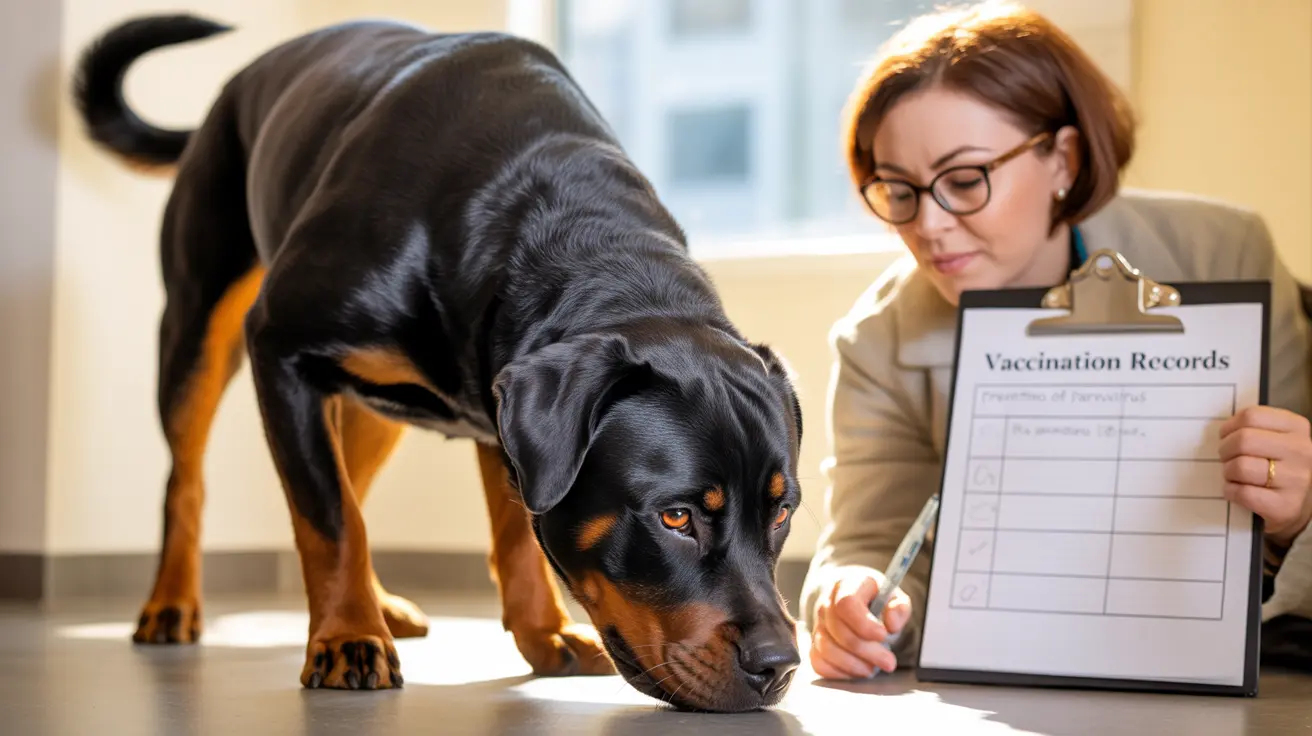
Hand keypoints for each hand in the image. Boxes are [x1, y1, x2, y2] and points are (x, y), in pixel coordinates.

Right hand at [808, 567, 910, 679]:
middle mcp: (826, 604)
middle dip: (867, 651)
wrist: (855, 602)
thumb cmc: (876, 600)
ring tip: (874, 668)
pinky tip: (857, 670)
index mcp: (846, 585)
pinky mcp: (814, 644)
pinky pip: (818, 663)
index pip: (846, 604)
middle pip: (839, 631)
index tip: (883, 635)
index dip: (864, 624)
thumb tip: (892, 623)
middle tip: (889, 662)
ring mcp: (818, 624)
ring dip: (854, 665)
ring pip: (827, 649)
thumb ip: (899, 607)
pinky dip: (839, 672)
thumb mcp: (894, 597)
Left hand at [1219, 405, 1311, 546]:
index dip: (1229, 427)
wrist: (1301, 502)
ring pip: (1240, 467)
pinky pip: (1242, 493)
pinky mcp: (1285, 505)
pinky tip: (1236, 490)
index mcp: (1297, 427)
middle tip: (1226, 457)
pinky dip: (1230, 491)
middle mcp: (1301, 451)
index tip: (1226, 435)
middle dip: (1225, 449)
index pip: (1251, 416)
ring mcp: (1296, 479)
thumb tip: (1223, 429)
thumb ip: (1254, 428)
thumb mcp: (1277, 438)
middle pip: (1243, 440)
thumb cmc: (1280, 465)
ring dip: (1228, 472)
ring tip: (1233, 475)